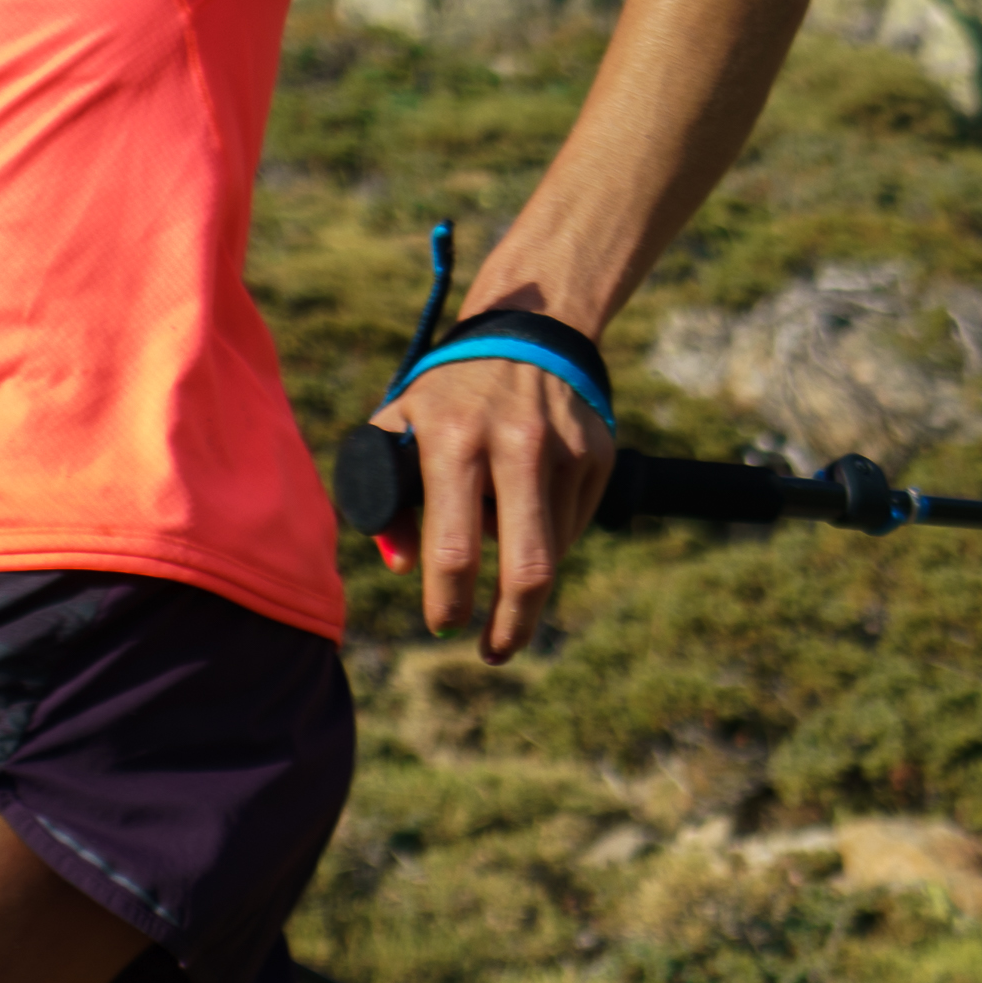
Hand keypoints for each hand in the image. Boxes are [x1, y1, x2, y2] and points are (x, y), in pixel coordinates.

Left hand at [392, 345, 611, 662]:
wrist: (527, 331)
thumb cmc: (446, 393)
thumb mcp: (398, 426)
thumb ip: (383, 495)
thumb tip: (402, 566)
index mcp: (453, 440)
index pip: (453, 549)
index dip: (447, 602)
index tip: (443, 624)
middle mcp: (515, 446)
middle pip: (529, 570)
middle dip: (511, 626)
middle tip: (495, 652)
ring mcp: (565, 452)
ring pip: (551, 551)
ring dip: (522, 569)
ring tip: (498, 530)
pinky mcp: (598, 456)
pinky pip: (572, 525)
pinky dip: (547, 535)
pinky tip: (527, 504)